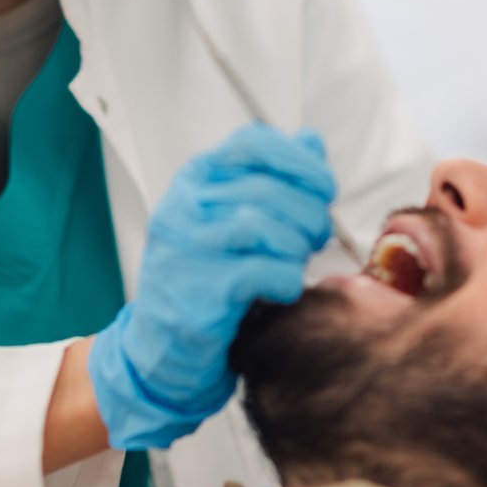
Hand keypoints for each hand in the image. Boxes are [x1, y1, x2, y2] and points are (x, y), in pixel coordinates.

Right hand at [88, 123, 336, 448]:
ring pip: (264, 226)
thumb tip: (310, 140)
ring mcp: (186, 249)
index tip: (324, 186)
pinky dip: (286, 279)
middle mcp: (184, 207)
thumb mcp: (235, 217)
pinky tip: (282, 288)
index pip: (252, 144)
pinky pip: (263, 271)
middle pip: (266, 188)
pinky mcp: (199, 292)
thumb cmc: (207, 276)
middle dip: (308, 212)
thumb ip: (274, 178)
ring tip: (296, 261)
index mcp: (195, 179)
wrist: (162, 346)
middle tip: (317, 236)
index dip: (298, 161)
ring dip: (296, 246)